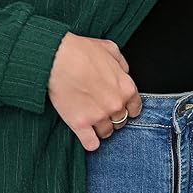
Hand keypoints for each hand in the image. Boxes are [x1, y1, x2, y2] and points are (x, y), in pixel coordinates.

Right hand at [47, 33, 141, 150]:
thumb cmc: (81, 51)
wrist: (57, 58)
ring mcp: (98, 116)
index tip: (120, 107)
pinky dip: (90, 142)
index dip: (127, 108)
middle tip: (101, 109)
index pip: (135, 108)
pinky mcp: (80, 124)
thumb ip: (121, 63)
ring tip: (91, 119)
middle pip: (120, 121)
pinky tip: (86, 135)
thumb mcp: (110, 49)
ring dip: (101, 128)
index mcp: (126, 88)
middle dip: (112, 117)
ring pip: (107, 133)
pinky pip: (91, 144)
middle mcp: (115, 105)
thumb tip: (123, 71)